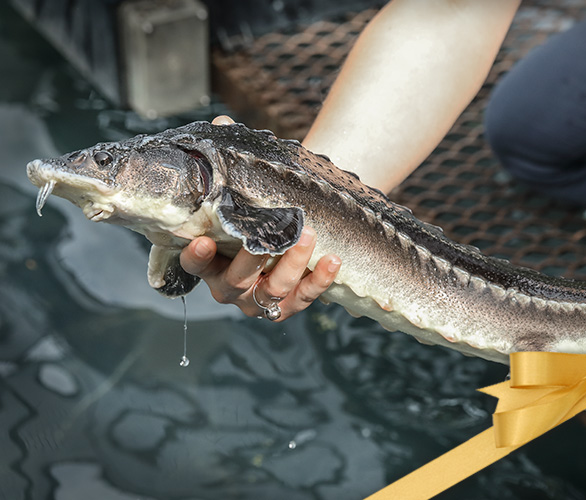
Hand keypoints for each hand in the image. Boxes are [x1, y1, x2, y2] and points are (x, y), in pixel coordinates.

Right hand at [179, 115, 341, 320]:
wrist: (292, 224)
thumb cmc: (255, 208)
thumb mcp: (241, 187)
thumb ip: (230, 161)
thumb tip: (223, 123)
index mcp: (208, 260)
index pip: (194, 264)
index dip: (196, 257)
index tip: (201, 241)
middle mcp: (228, 285)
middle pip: (235, 279)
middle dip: (253, 257)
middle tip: (275, 231)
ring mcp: (258, 298)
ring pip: (272, 290)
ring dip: (291, 265)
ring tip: (307, 236)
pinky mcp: (288, 304)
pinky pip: (304, 298)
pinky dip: (319, 281)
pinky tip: (332, 260)